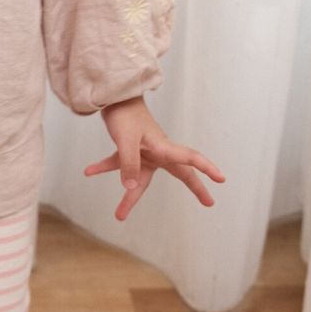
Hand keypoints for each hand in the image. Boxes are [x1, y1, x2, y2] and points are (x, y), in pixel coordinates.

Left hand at [83, 95, 225, 222]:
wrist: (112, 95)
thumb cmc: (124, 115)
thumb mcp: (125, 141)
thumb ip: (128, 164)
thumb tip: (131, 187)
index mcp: (163, 147)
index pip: (190, 159)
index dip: (206, 169)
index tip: (222, 179)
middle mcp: (158, 151)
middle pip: (180, 173)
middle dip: (195, 187)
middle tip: (210, 203)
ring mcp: (144, 151)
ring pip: (142, 179)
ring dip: (129, 198)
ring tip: (119, 216)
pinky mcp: (129, 148)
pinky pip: (118, 164)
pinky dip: (103, 167)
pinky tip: (88, 171)